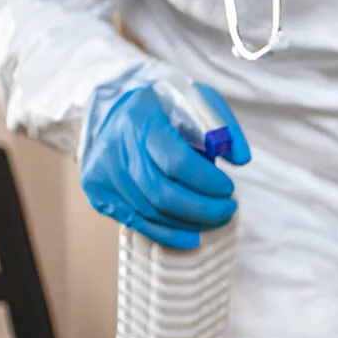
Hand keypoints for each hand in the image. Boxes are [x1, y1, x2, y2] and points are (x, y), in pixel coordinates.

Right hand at [80, 82, 250, 249]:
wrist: (116, 107)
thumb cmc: (165, 106)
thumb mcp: (197, 101)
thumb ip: (224, 126)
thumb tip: (240, 159)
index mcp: (141, 118)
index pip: (176, 161)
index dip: (207, 181)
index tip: (229, 188)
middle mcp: (116, 146)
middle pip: (163, 194)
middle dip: (203, 209)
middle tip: (228, 210)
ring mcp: (103, 171)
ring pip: (151, 212)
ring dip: (190, 223)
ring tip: (215, 219)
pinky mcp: (98, 191)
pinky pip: (136, 222)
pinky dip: (167, 234)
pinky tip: (192, 236)